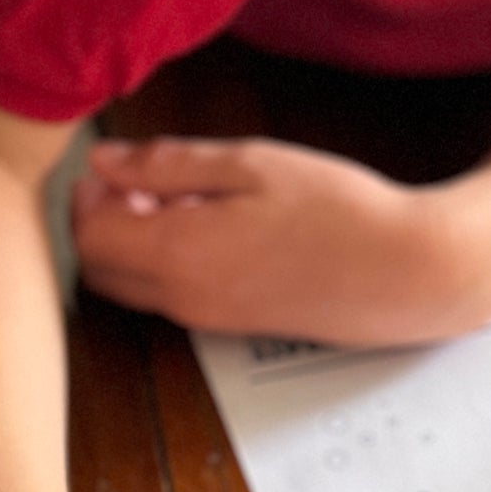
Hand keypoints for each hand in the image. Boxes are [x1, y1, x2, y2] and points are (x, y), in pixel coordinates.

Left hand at [72, 137, 490, 344]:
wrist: (403, 274)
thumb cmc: (338, 212)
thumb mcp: (251, 165)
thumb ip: (169, 164)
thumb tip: (105, 164)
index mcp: (180, 254)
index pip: (88, 238)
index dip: (87, 198)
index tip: (114, 166)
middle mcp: (186, 299)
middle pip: (101, 273)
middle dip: (102, 227)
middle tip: (140, 184)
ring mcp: (212, 320)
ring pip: (137, 289)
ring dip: (138, 247)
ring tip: (187, 202)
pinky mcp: (239, 327)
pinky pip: (177, 299)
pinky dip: (172, 265)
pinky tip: (217, 230)